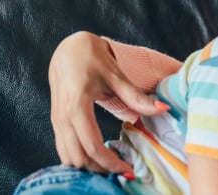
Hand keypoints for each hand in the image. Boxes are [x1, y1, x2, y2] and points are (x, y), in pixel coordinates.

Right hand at [49, 31, 165, 173]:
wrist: (68, 48)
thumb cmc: (92, 58)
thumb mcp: (116, 75)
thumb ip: (137, 96)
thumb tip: (162, 109)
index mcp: (76, 106)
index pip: (92, 146)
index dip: (110, 162)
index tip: (127, 170)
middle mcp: (62, 117)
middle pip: (78, 157)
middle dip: (100, 168)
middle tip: (123, 170)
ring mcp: (56, 120)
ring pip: (68, 156)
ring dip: (88, 165)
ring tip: (112, 165)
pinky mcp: (56, 121)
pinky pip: (64, 148)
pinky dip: (79, 157)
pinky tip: (97, 156)